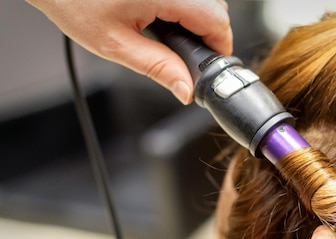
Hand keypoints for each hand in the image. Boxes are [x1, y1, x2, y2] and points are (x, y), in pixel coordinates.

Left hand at [25, 0, 231, 103]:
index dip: (219, 47)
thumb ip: (158, 67)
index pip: (217, 21)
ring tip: (170, 34)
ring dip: (198, 18)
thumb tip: (186, 89)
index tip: (211, 66)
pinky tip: (162, 16)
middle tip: (187, 55)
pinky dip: (186, 6)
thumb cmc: (72, 1)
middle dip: (209, 35)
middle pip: (216, 8)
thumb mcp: (115, 44)